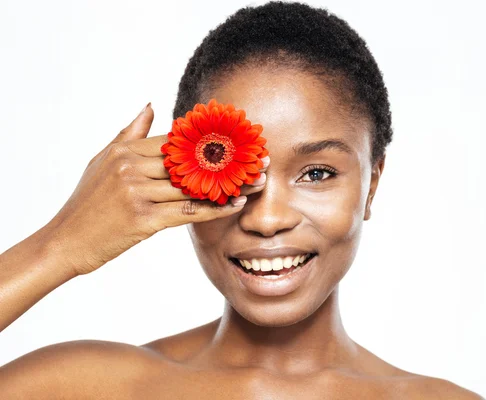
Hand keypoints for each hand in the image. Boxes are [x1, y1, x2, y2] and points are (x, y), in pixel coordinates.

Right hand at [45, 103, 268, 275]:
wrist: (65, 241)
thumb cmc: (86, 203)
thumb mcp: (102, 160)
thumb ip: (129, 132)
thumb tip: (152, 104)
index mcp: (125, 150)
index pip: (176, 140)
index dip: (211, 140)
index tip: (239, 139)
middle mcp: (131, 166)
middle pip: (190, 160)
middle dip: (228, 160)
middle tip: (259, 158)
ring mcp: (137, 192)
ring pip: (194, 185)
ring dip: (230, 184)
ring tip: (256, 181)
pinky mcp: (144, 219)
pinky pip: (188, 210)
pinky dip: (215, 208)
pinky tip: (236, 204)